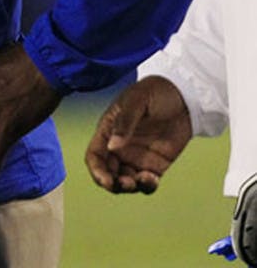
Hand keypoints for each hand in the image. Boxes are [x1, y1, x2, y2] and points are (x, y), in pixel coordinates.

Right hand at [85, 75, 191, 193]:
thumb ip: (125, 123)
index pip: (95, 155)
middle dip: (112, 183)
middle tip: (125, 184)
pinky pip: (146, 183)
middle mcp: (119, 147)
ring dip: (129, 187)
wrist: (184, 96)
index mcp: (108, 130)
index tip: (105, 180)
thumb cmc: (154, 92)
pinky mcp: (155, 165)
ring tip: (141, 181)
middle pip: (107, 173)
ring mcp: (137, 158)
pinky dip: (146, 186)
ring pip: (125, 181)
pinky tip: (152, 179)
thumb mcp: (137, 100)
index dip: (96, 170)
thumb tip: (113, 147)